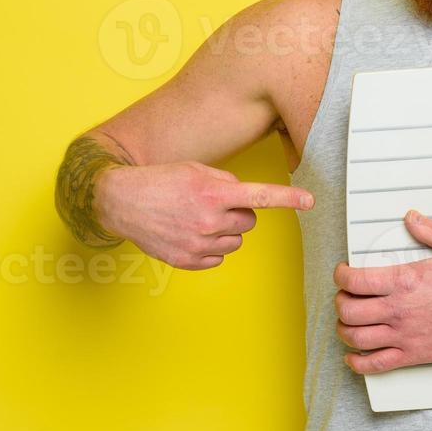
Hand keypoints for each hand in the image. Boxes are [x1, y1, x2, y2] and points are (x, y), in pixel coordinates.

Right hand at [96, 161, 313, 269]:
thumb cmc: (159, 181)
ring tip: (198, 219)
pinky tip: (191, 234)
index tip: (309, 201)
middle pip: (249, 222)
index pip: (259, 196)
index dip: (288, 198)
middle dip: (238, 213)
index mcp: (213, 193)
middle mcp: (208, 220)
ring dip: (225, 231)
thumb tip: (242, 196)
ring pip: (235, 241)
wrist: (121, 201)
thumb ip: (225, 181)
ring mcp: (198, 243)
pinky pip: (219, 257)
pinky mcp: (188, 261)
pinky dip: (211, 247)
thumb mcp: (195, 170)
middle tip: (215, 205)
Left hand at [332, 210, 431, 374]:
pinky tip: (354, 356)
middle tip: (344, 297)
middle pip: (348, 310)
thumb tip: (412, 218)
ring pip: (355, 337)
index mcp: (404, 281)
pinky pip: (375, 364)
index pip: (355, 280)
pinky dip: (358, 362)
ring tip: (347, 323)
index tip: (342, 273)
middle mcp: (398, 309)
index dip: (341, 276)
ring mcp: (404, 335)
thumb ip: (430, 230)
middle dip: (340, 302)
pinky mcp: (412, 354)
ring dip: (344, 330)